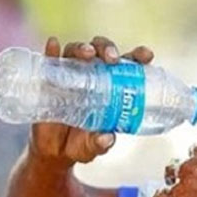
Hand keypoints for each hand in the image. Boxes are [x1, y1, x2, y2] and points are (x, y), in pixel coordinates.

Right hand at [27, 36, 154, 166]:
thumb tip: (106, 139)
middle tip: (113, 60)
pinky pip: (50, 62)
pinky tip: (54, 45)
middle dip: (108, 49)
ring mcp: (70, 75)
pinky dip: (52, 52)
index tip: (146, 56)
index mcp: (112, 87)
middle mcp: (92, 75)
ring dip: (83, 48)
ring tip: (88, 55)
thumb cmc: (82, 143)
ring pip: (77, 51)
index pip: (128, 65)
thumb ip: (100, 144)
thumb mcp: (92, 147)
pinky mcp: (49, 80)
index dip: (138, 56)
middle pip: (102, 51)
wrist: (54, 151)